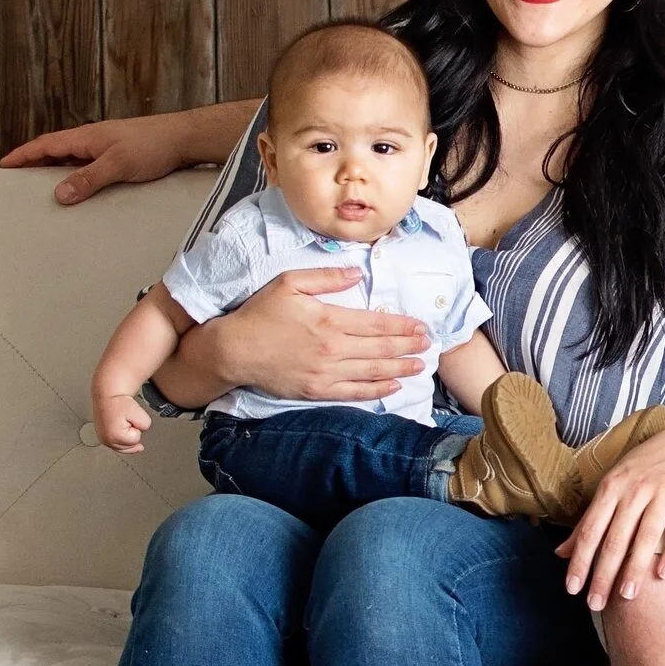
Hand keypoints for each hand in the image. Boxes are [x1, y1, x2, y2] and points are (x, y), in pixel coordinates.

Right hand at [1, 117, 187, 204]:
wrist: (183, 139)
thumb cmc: (153, 145)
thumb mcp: (117, 164)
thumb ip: (88, 179)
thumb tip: (60, 194)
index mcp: (86, 137)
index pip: (46, 144)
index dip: (24, 154)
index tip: (5, 164)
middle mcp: (92, 140)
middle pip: (55, 150)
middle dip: (34, 162)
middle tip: (17, 178)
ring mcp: (105, 147)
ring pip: (72, 159)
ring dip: (56, 170)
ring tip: (43, 188)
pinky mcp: (119, 156)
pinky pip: (88, 166)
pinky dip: (77, 175)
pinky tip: (80, 188)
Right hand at [93, 390, 153, 453]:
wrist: (107, 396)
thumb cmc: (119, 403)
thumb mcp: (139, 413)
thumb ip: (145, 425)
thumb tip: (140, 432)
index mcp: (115, 436)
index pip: (136, 439)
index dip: (136, 428)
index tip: (129, 418)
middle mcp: (106, 440)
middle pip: (130, 445)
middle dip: (131, 433)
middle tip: (124, 420)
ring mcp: (103, 440)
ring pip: (125, 446)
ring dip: (126, 436)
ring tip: (121, 423)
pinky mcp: (102, 439)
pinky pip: (118, 445)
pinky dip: (121, 438)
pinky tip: (120, 430)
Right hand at [203, 268, 429, 402]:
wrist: (235, 350)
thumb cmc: (260, 314)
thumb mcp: (290, 283)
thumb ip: (326, 277)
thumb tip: (355, 272)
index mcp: (330, 319)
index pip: (377, 323)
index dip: (403, 326)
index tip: (421, 326)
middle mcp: (333, 348)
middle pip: (381, 348)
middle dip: (408, 346)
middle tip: (429, 345)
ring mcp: (326, 372)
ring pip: (373, 371)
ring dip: (400, 368)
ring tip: (420, 366)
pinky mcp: (317, 390)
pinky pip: (354, 392)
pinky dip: (376, 391)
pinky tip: (393, 387)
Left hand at [556, 428, 664, 610]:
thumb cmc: (641, 472)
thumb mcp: (611, 488)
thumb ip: (588, 521)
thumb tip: (560, 553)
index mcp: (610, 488)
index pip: (591, 531)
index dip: (580, 561)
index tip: (572, 589)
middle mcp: (635, 489)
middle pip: (615, 538)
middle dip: (603, 574)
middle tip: (596, 603)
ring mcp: (663, 492)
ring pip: (646, 536)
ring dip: (635, 568)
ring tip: (626, 596)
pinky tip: (663, 575)